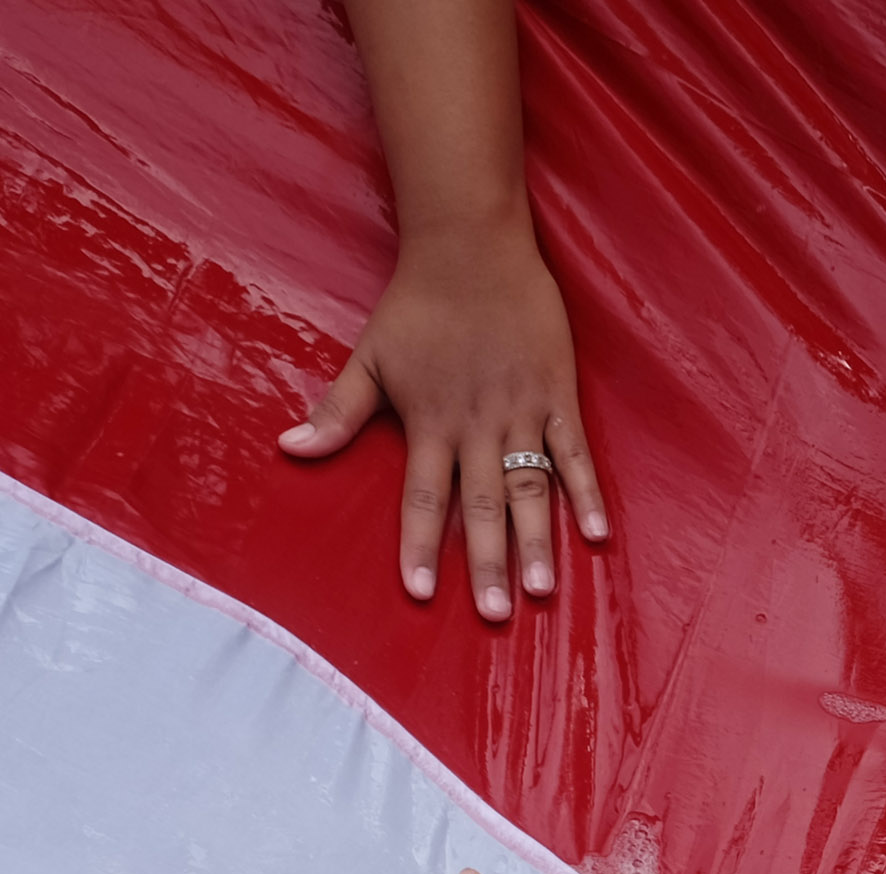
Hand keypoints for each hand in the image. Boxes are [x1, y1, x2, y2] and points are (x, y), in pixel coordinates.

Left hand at [279, 223, 604, 623]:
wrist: (471, 247)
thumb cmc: (416, 304)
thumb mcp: (369, 357)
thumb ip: (336, 412)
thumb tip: (289, 449)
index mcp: (429, 421)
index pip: (424, 497)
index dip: (422, 546)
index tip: (421, 593)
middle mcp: (476, 425)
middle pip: (483, 506)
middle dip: (489, 563)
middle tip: (496, 615)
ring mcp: (522, 412)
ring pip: (531, 488)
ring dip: (539, 541)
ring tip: (543, 591)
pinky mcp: (556, 395)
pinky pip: (574, 453)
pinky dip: (586, 493)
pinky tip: (597, 535)